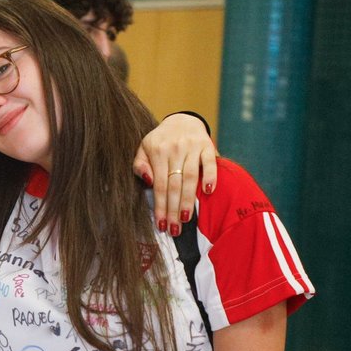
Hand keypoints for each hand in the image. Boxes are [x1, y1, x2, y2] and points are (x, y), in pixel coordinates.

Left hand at [132, 113, 216, 234]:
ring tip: (186, 219)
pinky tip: (208, 192)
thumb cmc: (160, 141)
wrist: (181, 120)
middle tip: (174, 229)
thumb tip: (147, 181)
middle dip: (173, 209)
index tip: (161, 225)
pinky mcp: (207, 145)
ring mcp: (192, 147)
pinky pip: (210, 162)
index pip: (159, 185)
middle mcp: (174, 149)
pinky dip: (210, 176)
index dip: (160, 206)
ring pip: (190, 177)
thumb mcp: (143, 149)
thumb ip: (140, 165)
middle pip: (174, 185)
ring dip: (189, 200)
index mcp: (157, 152)